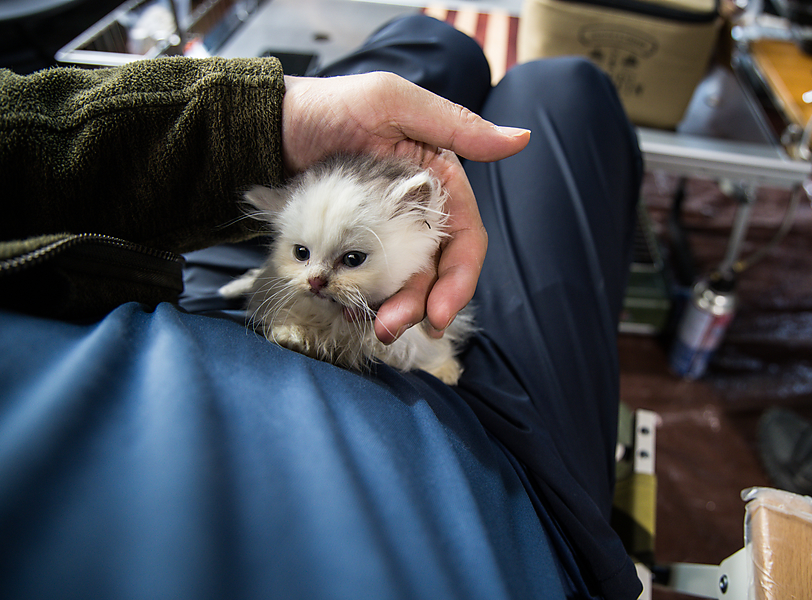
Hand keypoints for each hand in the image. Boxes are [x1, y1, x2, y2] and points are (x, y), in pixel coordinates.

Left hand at [281, 72, 529, 343]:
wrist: (271, 125)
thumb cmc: (332, 106)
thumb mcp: (393, 103)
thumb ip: (455, 126)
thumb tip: (519, 139)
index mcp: (439, 184)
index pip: (464, 239)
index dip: (459, 278)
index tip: (440, 311)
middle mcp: (419, 215)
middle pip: (434, 270)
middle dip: (420, 304)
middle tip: (391, 327)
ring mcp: (386, 233)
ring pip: (403, 282)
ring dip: (394, 310)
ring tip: (374, 327)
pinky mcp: (354, 247)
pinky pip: (369, 280)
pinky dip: (366, 300)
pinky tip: (353, 312)